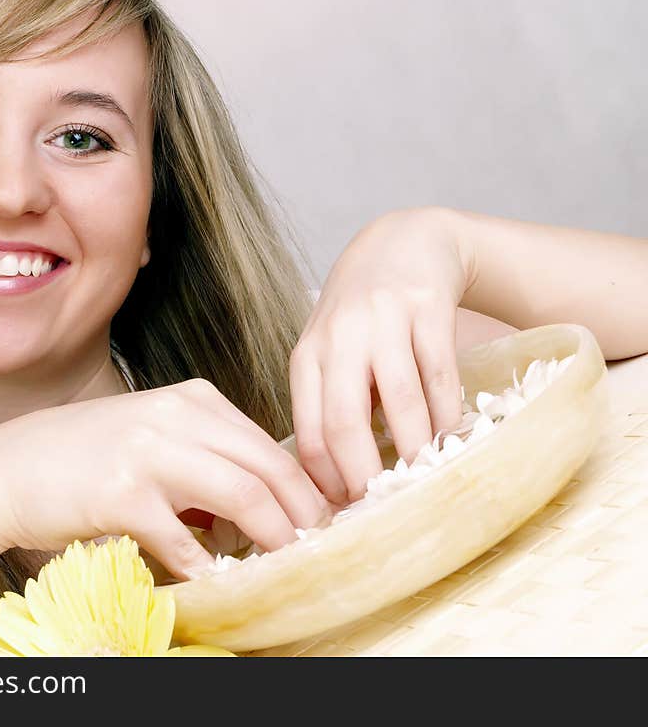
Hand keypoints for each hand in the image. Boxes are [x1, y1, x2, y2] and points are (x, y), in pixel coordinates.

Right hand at [0, 379, 331, 580]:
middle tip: (317, 546)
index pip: (269, 444)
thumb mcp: (156, 435)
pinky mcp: (123, 494)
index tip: (320, 518)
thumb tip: (264, 504)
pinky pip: (184, 540)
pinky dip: (206, 565)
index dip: (304, 486)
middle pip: (267, 467)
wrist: (10, 467)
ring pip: (241, 496)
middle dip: (302, 513)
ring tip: (282, 563)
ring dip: (271, 537)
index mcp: (193, 399)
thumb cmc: (86, 456)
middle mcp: (177, 416)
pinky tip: (214, 578)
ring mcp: (150, 452)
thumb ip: (208, 456)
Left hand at [289, 207, 472, 503]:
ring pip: (400, 400)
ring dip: (416, 447)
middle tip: (383, 508)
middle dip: (365, 476)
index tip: (345, 512)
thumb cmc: (360, 315)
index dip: (325, 481)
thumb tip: (336, 485)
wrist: (403, 244)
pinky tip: (449, 432)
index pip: (308, 432)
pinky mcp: (427, 307)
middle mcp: (339, 338)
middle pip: (345, 422)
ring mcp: (383, 319)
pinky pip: (440, 373)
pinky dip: (447, 412)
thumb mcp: (329, 354)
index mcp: (307, 357)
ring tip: (424, 475)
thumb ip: (329, 406)